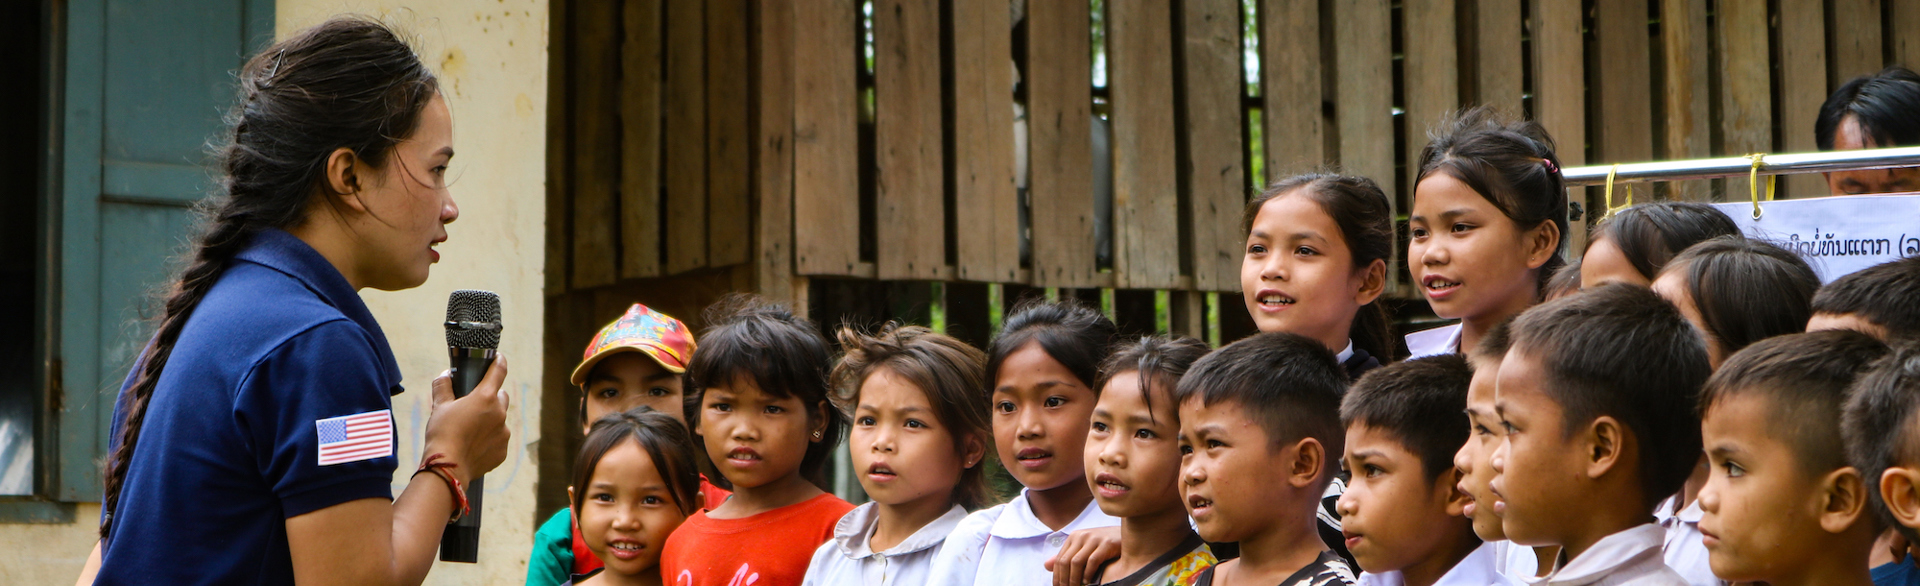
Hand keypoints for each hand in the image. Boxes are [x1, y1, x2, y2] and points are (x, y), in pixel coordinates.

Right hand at [422, 354, 510, 483]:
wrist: (448, 467)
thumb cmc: (442, 434)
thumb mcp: (439, 406)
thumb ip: (443, 386)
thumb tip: (446, 375)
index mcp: (485, 398)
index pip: (499, 372)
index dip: (499, 362)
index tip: (498, 357)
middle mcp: (499, 413)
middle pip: (501, 397)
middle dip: (490, 397)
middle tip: (474, 404)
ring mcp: (503, 433)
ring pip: (499, 419)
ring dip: (489, 420)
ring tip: (470, 429)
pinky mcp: (503, 450)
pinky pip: (498, 439)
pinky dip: (489, 438)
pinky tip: (474, 444)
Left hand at [1045, 526, 1121, 585]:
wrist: (1128, 535)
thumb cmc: (1104, 545)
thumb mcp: (1084, 548)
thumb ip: (1067, 556)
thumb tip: (1046, 566)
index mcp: (1074, 537)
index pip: (1060, 559)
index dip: (1057, 576)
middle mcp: (1082, 536)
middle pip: (1066, 561)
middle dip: (1064, 580)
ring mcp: (1094, 539)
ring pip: (1076, 562)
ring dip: (1074, 579)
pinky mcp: (1106, 543)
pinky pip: (1092, 561)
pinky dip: (1088, 574)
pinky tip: (1088, 582)